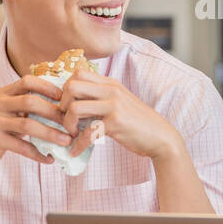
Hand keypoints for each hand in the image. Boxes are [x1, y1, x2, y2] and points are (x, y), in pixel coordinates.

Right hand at [0, 75, 73, 170]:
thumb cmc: (2, 127)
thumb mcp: (12, 111)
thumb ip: (31, 105)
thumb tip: (66, 106)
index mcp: (5, 92)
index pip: (28, 81)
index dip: (48, 87)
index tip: (66, 99)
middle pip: (31, 102)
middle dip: (55, 113)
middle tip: (72, 125)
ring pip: (27, 124)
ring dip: (50, 134)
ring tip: (66, 141)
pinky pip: (21, 146)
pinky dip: (37, 153)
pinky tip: (49, 159)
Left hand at [57, 68, 180, 160]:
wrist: (160, 137)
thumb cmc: (137, 122)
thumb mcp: (120, 102)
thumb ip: (101, 97)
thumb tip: (74, 102)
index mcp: (110, 83)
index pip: (78, 73)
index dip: (65, 89)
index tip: (67, 105)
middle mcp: (111, 90)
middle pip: (71, 86)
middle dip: (62, 104)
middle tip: (67, 119)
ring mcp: (113, 106)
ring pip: (75, 107)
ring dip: (67, 124)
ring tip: (72, 134)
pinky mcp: (115, 123)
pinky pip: (87, 132)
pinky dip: (78, 145)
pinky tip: (76, 151)